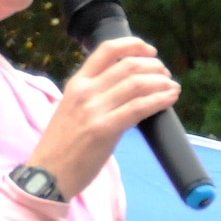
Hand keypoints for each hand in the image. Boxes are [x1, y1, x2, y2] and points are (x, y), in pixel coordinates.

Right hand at [27, 36, 180, 200]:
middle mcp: (85, 91)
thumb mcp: (72, 111)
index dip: (133, 45)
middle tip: (166, 75)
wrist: (47, 175)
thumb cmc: (61, 148)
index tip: (150, 52)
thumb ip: (94, 98)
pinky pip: (139, 107)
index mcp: (77, 83)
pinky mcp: (104, 129)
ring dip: (161, 82)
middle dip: (154, 66)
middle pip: (128, 65)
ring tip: (172, 87)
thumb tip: (125, 94)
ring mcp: (94, 109)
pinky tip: (170, 98)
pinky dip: (159, 100)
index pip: (107, 50)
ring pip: (137, 84)